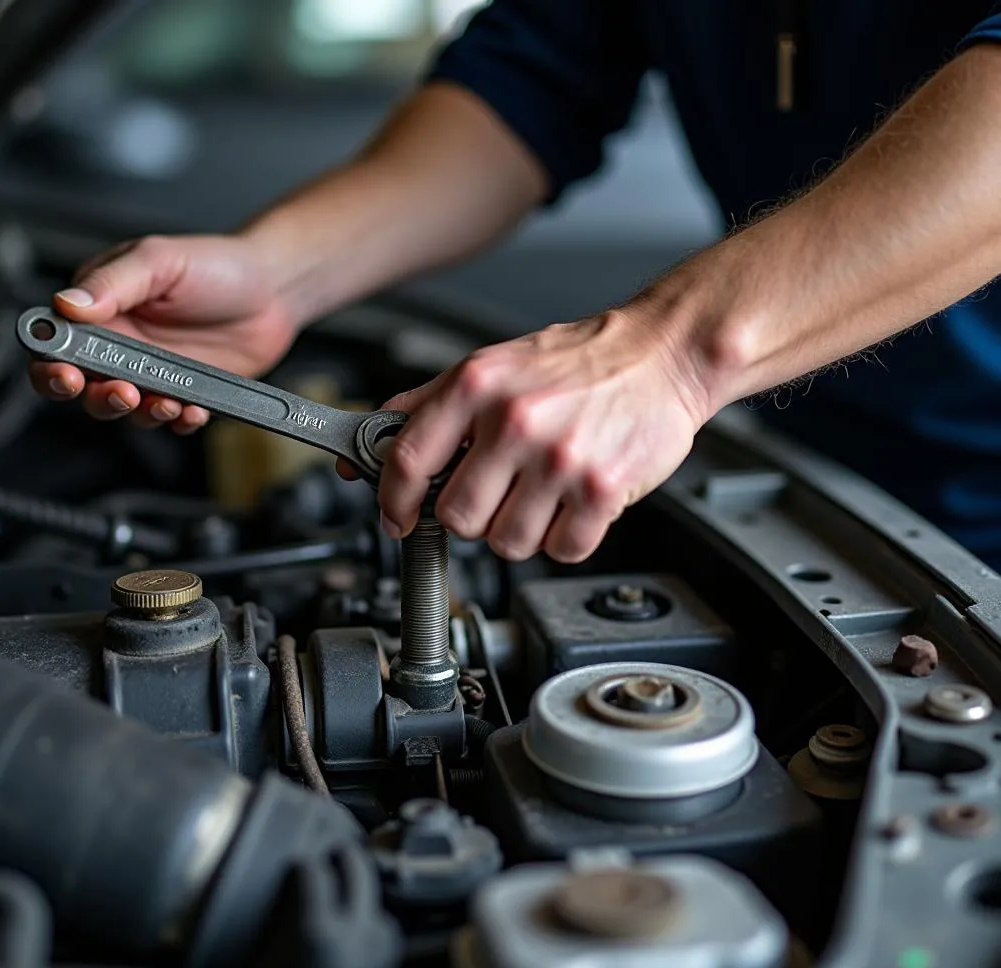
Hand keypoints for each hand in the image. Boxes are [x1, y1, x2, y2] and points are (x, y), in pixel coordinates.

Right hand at [28, 234, 297, 432]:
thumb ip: (113, 283)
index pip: (56, 343)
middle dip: (95, 397)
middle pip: (84, 387)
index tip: (66, 372)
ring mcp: (153, 371)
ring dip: (139, 412)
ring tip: (164, 401)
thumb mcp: (159, 261)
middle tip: (120, 393)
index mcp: (101, 308)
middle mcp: (121, 343)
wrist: (273, 290)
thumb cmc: (216, 265)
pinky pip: (172, 418)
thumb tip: (67, 305)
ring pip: (126, 409)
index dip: (50, 362)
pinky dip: (178, 420)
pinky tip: (191, 410)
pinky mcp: (186, 391)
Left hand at [375, 309, 711, 562]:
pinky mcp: (602, 491)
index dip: (392, 500)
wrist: (662, 354)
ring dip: (520, 530)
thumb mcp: (491, 364)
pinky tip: (572, 505)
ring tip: (540, 496)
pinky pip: (562, 550)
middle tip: (495, 495)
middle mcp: (516, 421)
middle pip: (458, 515)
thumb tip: (368, 445)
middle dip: (472, 515)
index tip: (397, 517)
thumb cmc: (579, 361)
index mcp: (478, 386)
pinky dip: (565, 538)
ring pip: (508, 542)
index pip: (407, 460)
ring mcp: (560, 459)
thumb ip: (426, 404)